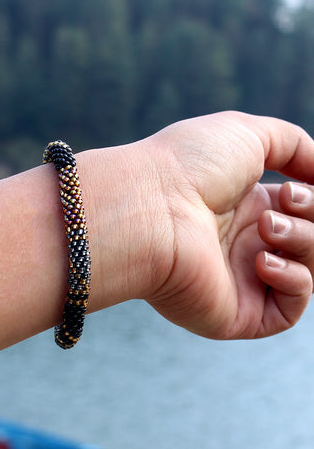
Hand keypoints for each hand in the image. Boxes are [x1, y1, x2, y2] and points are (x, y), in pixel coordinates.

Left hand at [107, 112, 313, 338]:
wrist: (151, 210)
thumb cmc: (191, 167)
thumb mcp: (249, 134)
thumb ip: (295, 146)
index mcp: (244, 207)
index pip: (301, 209)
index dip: (312, 197)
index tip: (299, 184)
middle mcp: (242, 245)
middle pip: (310, 238)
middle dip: (312, 214)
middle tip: (283, 200)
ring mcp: (241, 282)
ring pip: (309, 271)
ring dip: (305, 240)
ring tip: (266, 226)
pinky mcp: (238, 315)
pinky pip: (289, 312)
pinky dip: (294, 280)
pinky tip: (262, 260)